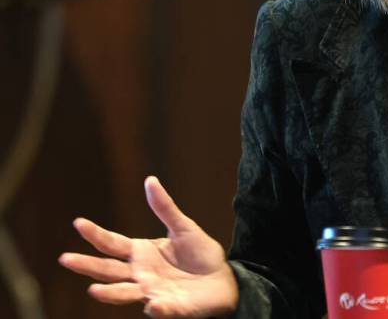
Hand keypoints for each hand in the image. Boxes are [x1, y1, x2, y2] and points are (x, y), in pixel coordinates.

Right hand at [59, 176, 238, 317]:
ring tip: (93, 290)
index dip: (96, 234)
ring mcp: (152, 292)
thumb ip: (165, 208)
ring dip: (110, 293)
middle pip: (108, 270)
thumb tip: (150, 180)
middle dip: (87, 265)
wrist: (223, 279)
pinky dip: (156, 308)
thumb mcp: (183, 227)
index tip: (78, 223)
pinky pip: (161, 309)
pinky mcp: (171, 307)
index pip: (113, 243)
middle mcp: (140, 274)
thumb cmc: (200, 254)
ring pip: (125, 294)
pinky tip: (151, 304)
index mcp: (142, 253)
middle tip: (66, 259)